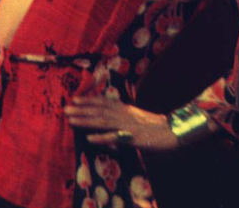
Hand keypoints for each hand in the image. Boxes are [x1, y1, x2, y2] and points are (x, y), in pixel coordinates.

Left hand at [65, 96, 180, 150]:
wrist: (172, 131)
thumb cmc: (155, 127)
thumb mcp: (137, 120)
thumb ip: (123, 120)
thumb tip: (110, 126)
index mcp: (126, 109)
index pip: (105, 102)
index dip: (89, 100)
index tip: (75, 99)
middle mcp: (125, 114)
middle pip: (100, 111)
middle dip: (82, 110)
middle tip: (65, 109)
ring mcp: (128, 125)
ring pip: (104, 121)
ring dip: (86, 121)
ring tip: (71, 120)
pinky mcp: (132, 137)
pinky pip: (115, 138)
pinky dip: (102, 138)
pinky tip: (89, 139)